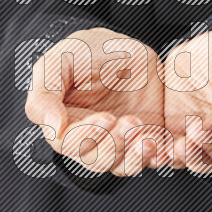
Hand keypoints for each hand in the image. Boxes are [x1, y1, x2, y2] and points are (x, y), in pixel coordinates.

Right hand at [25, 28, 164, 176]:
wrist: (124, 46)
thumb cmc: (85, 52)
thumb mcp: (58, 62)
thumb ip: (45, 94)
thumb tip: (52, 128)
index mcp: (65, 124)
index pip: (70, 144)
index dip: (88, 136)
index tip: (106, 117)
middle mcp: (91, 139)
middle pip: (97, 160)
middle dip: (115, 145)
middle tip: (131, 122)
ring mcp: (119, 142)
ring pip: (123, 165)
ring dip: (136, 156)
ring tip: (148, 136)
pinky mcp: (145, 139)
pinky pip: (152, 159)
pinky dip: (159, 158)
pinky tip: (165, 148)